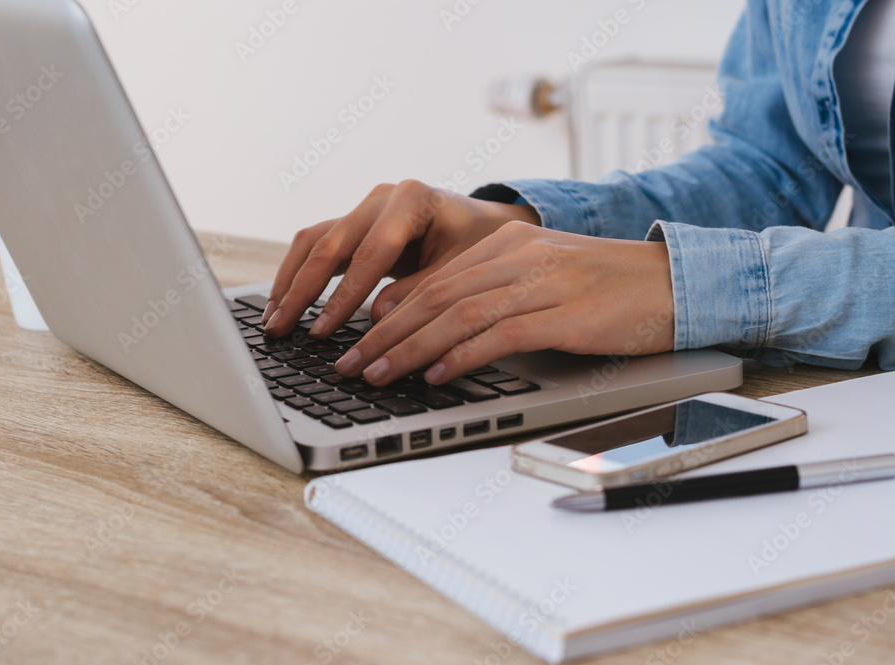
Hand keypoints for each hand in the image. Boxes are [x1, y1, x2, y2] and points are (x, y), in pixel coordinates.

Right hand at [263, 180, 539, 336]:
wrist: (482, 223)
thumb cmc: (477, 244)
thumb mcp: (463, 268)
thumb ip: (423, 291)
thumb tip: (377, 320)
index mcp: (413, 200)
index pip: (371, 253)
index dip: (344, 296)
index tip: (323, 330)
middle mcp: (382, 198)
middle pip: (331, 243)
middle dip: (302, 291)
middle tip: (281, 329)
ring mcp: (365, 208)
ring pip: (313, 241)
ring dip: (290, 282)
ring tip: (273, 320)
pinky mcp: (354, 223)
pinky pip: (316, 245)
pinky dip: (297, 274)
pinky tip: (282, 303)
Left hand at [332, 221, 675, 385]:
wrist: (675, 282)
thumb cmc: (607, 289)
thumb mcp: (542, 280)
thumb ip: (490, 293)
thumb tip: (433, 327)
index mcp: (508, 243)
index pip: (434, 281)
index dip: (390, 314)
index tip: (358, 340)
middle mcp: (518, 256)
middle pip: (435, 297)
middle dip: (385, 334)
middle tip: (350, 364)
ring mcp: (541, 282)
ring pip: (457, 315)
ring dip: (409, 349)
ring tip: (376, 374)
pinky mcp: (564, 312)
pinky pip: (499, 334)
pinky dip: (461, 356)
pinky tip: (434, 374)